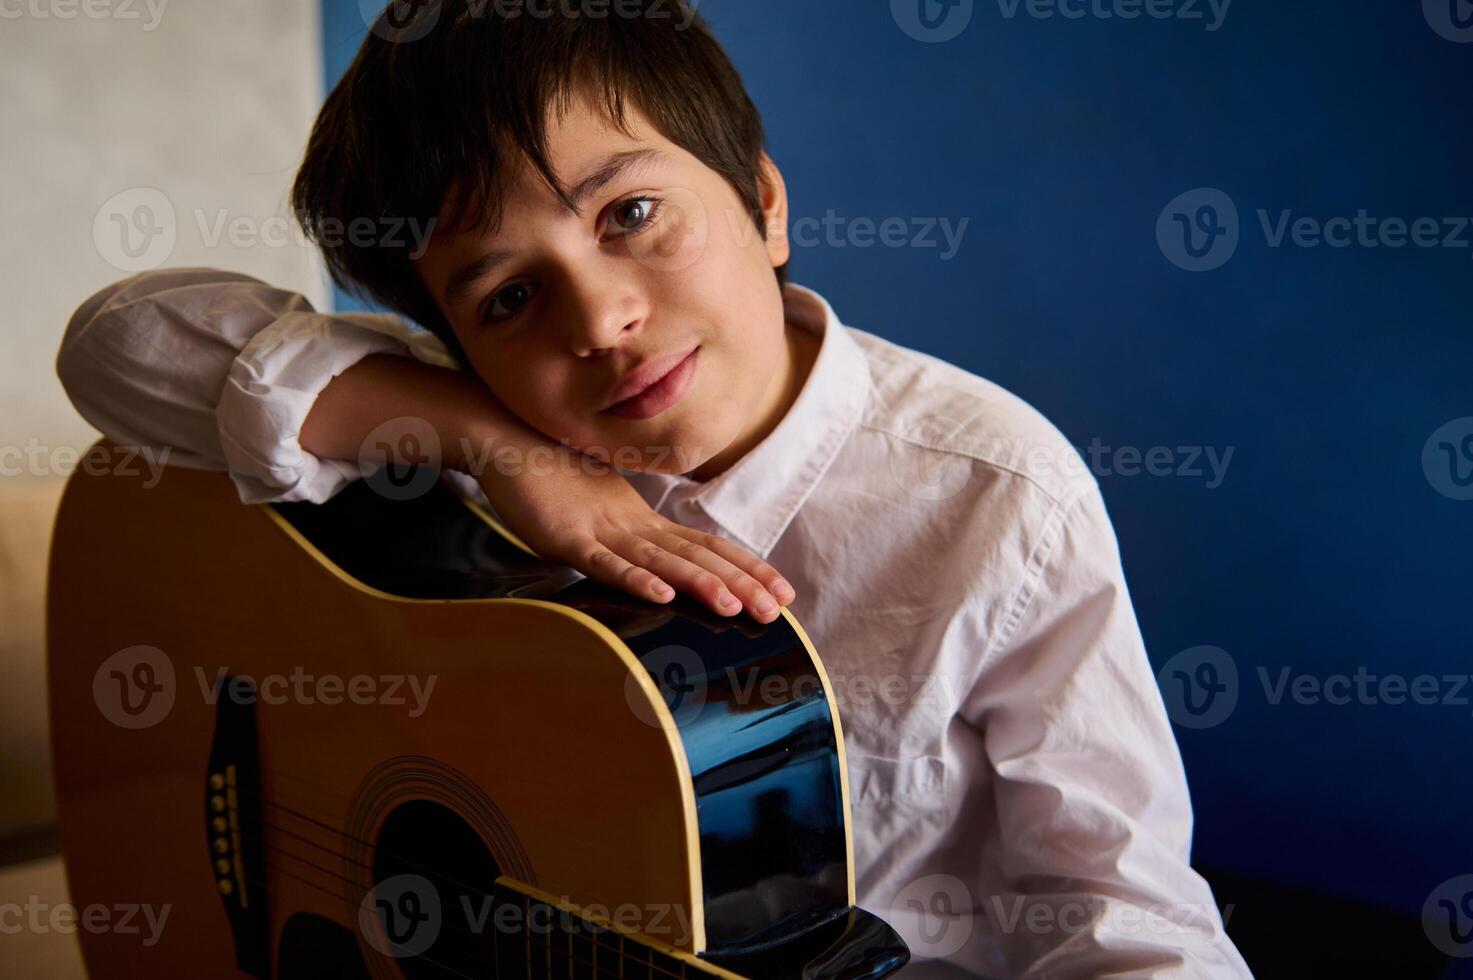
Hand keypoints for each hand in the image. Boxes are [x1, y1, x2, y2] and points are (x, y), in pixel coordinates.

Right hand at [470, 443, 795, 623]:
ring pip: (660, 561)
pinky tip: (662, 593)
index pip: (706, 546)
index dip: (745, 568)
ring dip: (699, 583)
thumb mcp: (599, 511)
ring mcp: (602, 531)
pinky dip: (635, 578)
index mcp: (644, 521)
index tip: (782, 590)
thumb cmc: (551, 474)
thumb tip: (657, 562)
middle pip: (696, 557)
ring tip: (734, 606)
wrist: (507, 438)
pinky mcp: (567, 538)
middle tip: (776, 608)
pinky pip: (605, 563)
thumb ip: (628, 536)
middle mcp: (634, 526)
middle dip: (739, 583)